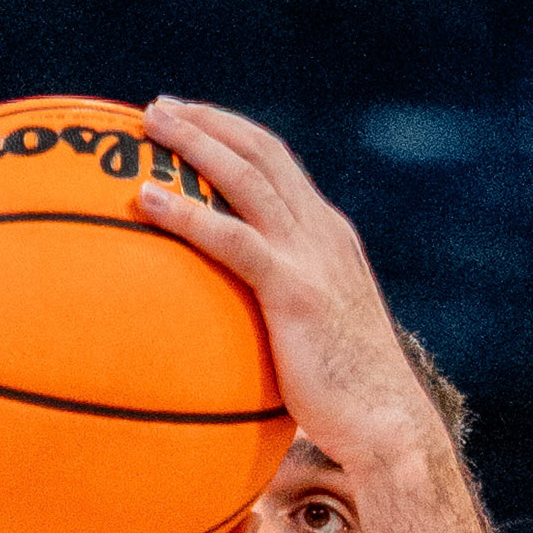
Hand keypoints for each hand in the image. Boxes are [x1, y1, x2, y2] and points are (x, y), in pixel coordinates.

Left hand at [139, 98, 438, 469]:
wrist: (387, 423)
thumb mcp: (315, 342)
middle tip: (158, 109)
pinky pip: (231, 239)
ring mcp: (311, 258)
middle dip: (209, 122)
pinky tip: (144, 200)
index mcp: (329, 239)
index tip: (193, 123)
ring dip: (195, 143)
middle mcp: (322, 234)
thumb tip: (234, 332)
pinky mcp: (294, 290)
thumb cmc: (347, 401)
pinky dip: (186, 213)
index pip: (280, 167)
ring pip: (246, 177)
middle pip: (262, 154)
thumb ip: (281, 318)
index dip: (235, 137)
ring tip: (147, 126)